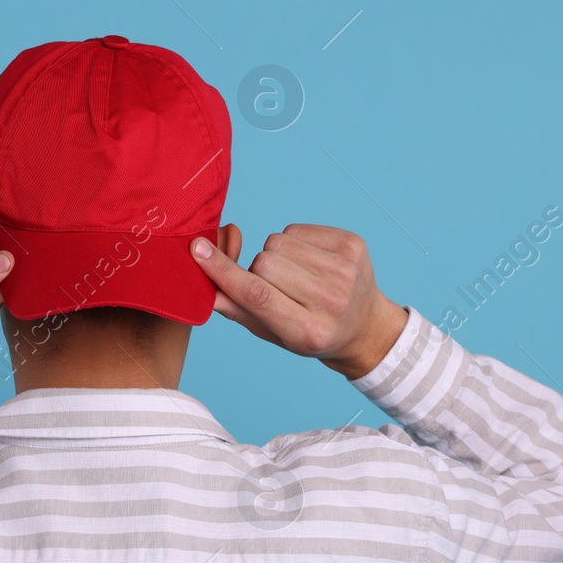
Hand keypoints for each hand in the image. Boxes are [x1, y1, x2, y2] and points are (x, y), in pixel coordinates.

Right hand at [191, 223, 407, 378]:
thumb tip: (205, 286)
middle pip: (264, 262)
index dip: (223, 270)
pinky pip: (297, 229)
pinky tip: (309, 262)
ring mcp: (346, 270)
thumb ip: (238, 310)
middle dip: (258, 269)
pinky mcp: (352, 244)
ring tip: (294, 274)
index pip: (256, 294)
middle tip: (275, 286)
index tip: (197, 249)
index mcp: (308, 331)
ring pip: (278, 241)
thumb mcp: (273, 334)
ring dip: (276, 255)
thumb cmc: (310, 331)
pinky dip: (294, 242)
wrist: (365, 326)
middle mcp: (331, 300)